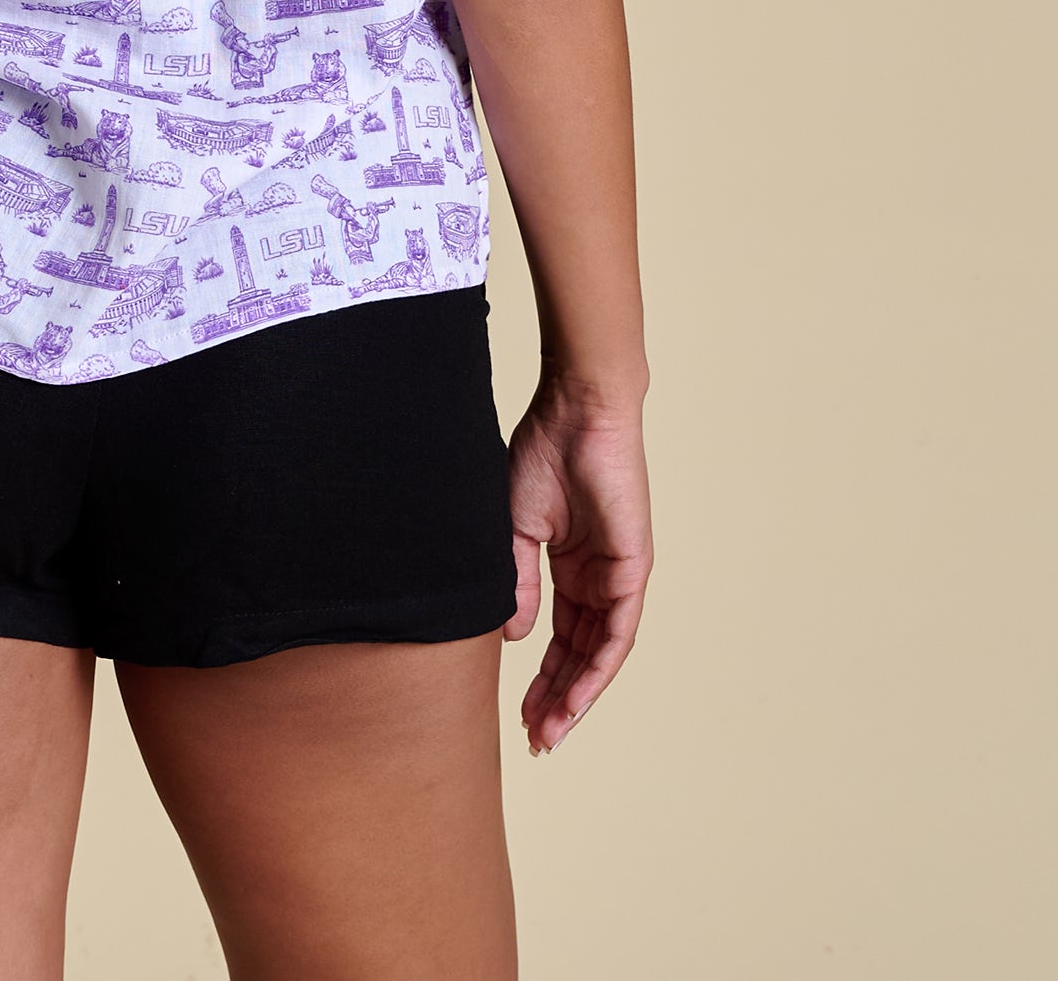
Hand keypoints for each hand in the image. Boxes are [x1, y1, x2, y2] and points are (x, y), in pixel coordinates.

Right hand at [504, 388, 651, 754]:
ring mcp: (618, 575)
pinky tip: (576, 698)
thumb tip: (517, 638)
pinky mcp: (633, 568)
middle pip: (579, 653)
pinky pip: (618, 631)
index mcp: (570, 565)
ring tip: (549, 733)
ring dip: (576, 696)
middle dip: (557, 699)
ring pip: (600, 652)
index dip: (540, 677)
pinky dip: (598, 668)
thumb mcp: (516, 527)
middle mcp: (598, 577)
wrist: (575, 410)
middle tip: (535, 740)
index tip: (518, 714)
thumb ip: (518, 582)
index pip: (558, 635)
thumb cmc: (543, 451)